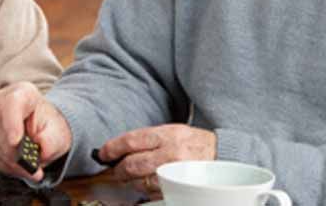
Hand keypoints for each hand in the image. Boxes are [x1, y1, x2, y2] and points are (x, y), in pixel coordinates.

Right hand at [0, 81, 71, 181]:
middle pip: (0, 130)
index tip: (15, 142)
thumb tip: (42, 146)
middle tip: (33, 167)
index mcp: (24, 93)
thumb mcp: (59, 132)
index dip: (11, 123)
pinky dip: (1, 164)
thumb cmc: (48, 127)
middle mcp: (1, 101)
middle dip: (17, 155)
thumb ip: (52, 140)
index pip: (12, 103)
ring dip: (11, 162)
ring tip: (27, 166)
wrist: (40, 129)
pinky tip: (14, 164)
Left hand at [97, 124, 215, 197]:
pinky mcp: (179, 190)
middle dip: (118, 169)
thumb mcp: (173, 131)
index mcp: (168, 135)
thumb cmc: (194, 143)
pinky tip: (145, 185)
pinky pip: (153, 194)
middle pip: (132, 165)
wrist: (222, 156)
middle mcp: (171, 154)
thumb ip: (148, 138)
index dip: (112, 148)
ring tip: (130, 177)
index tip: (103, 153)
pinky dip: (144, 191)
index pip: (131, 141)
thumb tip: (122, 148)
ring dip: (131, 182)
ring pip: (140, 183)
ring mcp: (175, 174)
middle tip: (114, 169)